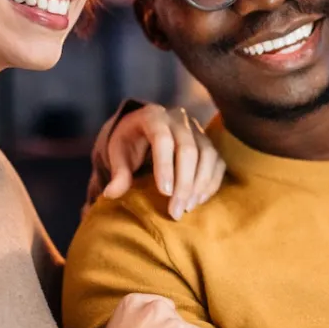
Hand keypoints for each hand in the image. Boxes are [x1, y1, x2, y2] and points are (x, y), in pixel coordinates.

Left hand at [87, 104, 225, 220]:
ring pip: (207, 154)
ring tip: (187, 207)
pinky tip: (199, 200)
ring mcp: (197, 129)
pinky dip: (212, 182)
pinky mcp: (208, 142)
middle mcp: (178, 119)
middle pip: (188, 148)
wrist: (144, 129)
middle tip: (176, 210)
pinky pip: (217, 161)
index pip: (162, 138)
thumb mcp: (118, 153)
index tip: (164, 193)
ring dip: (200, 184)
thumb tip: (111, 193)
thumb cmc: (129, 142)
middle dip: (184, 182)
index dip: (165, 166)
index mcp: (153, 116)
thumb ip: (118, 172)